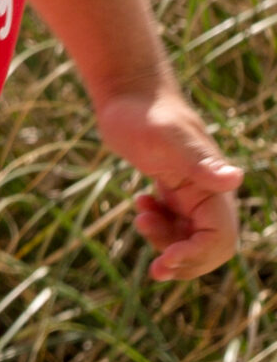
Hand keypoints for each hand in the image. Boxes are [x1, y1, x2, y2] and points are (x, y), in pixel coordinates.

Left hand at [94, 89, 243, 280]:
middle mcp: (209, 193)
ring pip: (190, 238)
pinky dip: (158, 225)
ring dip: (167, 242)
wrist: (127, 93)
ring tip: (140, 218)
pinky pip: (175, 223)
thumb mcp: (165, 138)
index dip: (197, 257)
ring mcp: (192, 193)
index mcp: (215, 188)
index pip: (221, 240)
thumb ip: (198, 161)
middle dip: (185, 261)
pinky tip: (140, 204)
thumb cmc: (144, 113)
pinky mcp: (174, 189)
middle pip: (210, 247)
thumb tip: (235, 179)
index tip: (163, 262)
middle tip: (155, 269)